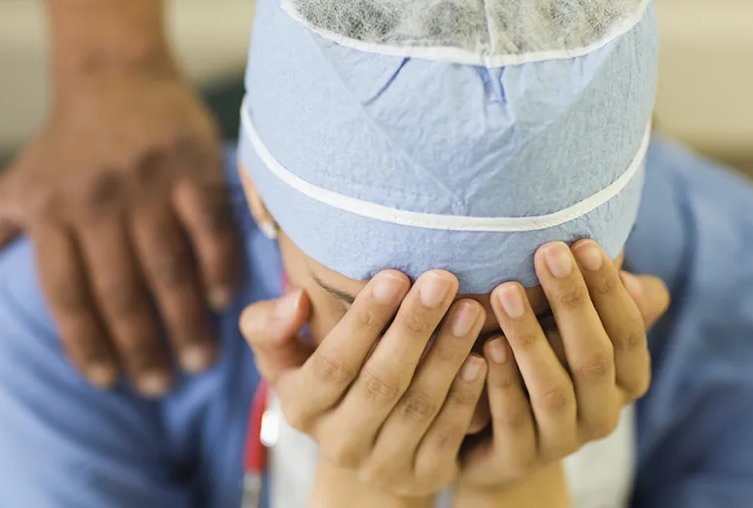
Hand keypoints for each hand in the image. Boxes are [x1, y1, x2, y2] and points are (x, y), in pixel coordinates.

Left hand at [0, 58, 239, 393]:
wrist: (112, 72)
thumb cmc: (59, 148)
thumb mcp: (5, 193)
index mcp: (47, 212)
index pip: (65, 295)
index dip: (86, 346)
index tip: (105, 382)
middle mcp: (93, 199)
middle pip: (119, 291)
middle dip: (140, 348)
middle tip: (158, 384)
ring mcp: (145, 182)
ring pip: (167, 268)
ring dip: (184, 322)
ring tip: (198, 362)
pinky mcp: (190, 165)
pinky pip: (207, 228)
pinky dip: (216, 268)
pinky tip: (218, 300)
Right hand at [240, 271, 487, 497]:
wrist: (362, 449)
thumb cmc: (324, 377)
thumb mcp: (283, 356)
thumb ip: (270, 326)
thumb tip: (297, 301)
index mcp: (302, 407)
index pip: (334, 362)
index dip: (364, 321)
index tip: (394, 276)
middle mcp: (338, 443)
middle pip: (380, 382)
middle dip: (413, 328)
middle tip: (442, 281)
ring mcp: (381, 465)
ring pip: (418, 406)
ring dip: (446, 355)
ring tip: (469, 309)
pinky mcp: (422, 476)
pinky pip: (447, 434)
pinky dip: (466, 395)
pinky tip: (482, 356)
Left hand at [459, 240, 669, 489]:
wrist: (498, 445)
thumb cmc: (539, 362)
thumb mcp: (566, 327)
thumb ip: (590, 294)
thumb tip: (610, 237)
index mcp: (627, 377)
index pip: (629, 329)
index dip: (607, 288)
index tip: (583, 242)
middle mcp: (604, 412)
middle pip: (594, 356)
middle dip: (571, 302)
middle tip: (545, 252)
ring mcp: (565, 440)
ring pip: (553, 389)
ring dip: (530, 338)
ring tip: (504, 292)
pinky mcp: (522, 459)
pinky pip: (513, 421)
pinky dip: (500, 382)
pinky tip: (484, 346)